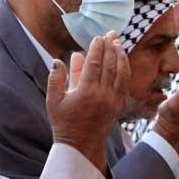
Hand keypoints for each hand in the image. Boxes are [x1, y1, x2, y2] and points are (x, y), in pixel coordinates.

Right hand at [46, 33, 129, 167]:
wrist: (81, 145)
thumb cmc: (64, 122)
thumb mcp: (54, 101)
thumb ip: (56, 79)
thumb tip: (62, 59)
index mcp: (86, 93)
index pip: (94, 64)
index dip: (97, 49)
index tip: (98, 37)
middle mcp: (103, 96)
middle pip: (110, 65)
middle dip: (111, 47)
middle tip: (111, 33)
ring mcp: (113, 101)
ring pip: (120, 74)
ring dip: (120, 56)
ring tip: (118, 43)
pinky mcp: (119, 106)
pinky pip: (124, 84)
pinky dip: (124, 70)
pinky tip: (122, 60)